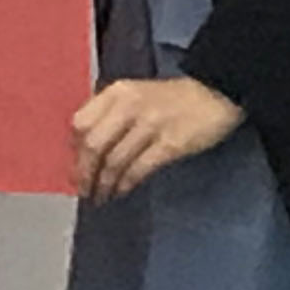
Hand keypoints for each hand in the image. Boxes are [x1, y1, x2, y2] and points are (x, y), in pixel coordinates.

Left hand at [70, 76, 243, 203]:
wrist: (215, 93)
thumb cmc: (170, 99)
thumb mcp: (135, 95)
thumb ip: (110, 115)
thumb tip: (83, 149)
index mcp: (117, 92)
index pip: (81, 123)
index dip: (74, 150)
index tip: (75, 168)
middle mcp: (129, 106)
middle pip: (93, 145)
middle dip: (85, 173)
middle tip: (84, 190)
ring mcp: (150, 124)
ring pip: (114, 161)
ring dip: (104, 184)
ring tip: (102, 197)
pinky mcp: (170, 144)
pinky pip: (138, 169)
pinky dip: (125, 184)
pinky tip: (121, 192)